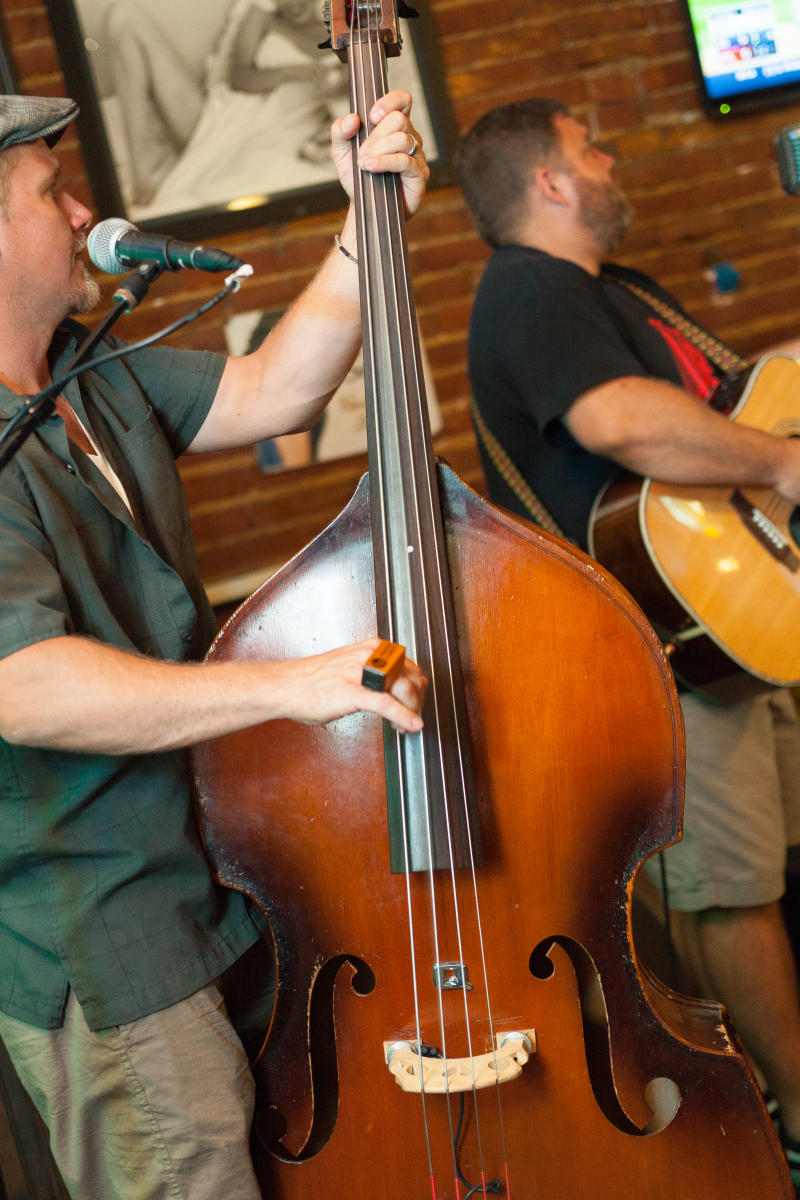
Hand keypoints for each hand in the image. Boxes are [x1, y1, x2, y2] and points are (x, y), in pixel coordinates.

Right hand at [274, 638, 426, 732]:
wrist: (287, 686)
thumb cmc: (312, 680)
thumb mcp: (349, 665)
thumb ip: (371, 671)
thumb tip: (392, 686)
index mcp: (371, 648)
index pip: (409, 666)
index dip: (416, 688)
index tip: (414, 702)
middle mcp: (370, 656)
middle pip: (412, 678)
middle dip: (417, 701)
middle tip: (411, 716)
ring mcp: (362, 673)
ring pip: (404, 690)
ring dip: (411, 710)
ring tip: (405, 725)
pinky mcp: (353, 691)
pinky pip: (387, 704)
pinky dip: (404, 716)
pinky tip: (410, 725)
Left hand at [331, 88, 428, 216]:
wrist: (365, 206)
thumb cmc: (359, 177)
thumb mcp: (341, 152)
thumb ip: (339, 132)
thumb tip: (351, 119)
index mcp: (394, 126)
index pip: (402, 100)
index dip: (390, 101)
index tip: (372, 116)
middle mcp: (409, 136)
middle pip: (399, 120)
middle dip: (376, 136)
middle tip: (361, 153)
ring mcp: (417, 155)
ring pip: (402, 139)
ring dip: (378, 150)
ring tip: (364, 163)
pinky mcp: (419, 173)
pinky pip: (404, 161)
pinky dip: (385, 162)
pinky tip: (371, 167)